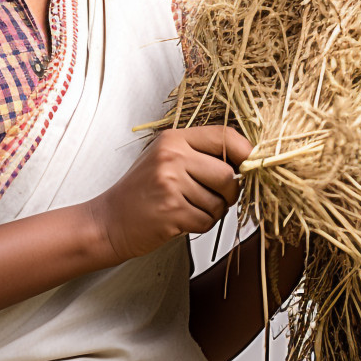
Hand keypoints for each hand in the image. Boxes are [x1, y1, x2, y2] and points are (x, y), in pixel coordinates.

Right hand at [88, 125, 250, 262]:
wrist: (109, 219)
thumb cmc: (141, 191)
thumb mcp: (165, 159)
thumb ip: (199, 154)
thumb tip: (247, 161)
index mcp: (173, 139)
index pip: (225, 136)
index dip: (246, 152)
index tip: (251, 166)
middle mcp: (171, 156)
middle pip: (228, 174)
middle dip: (230, 192)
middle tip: (214, 197)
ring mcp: (170, 183)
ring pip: (220, 202)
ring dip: (211, 212)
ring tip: (186, 207)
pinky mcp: (171, 210)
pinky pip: (207, 221)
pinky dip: (200, 225)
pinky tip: (180, 219)